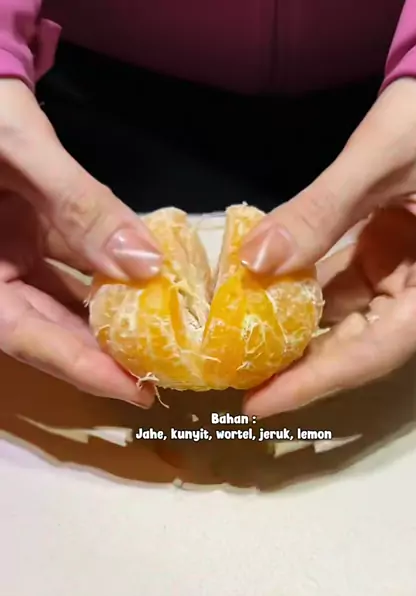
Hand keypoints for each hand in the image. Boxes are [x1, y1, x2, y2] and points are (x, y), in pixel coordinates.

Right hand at [0, 79, 162, 405]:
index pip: (27, 337)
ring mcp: (6, 255)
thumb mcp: (17, 148)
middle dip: (104, 354)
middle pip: (48, 330)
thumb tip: (145, 265)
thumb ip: (77, 206)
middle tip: (163, 375)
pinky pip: (69, 266)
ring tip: (165, 339)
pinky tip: (145, 282)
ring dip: (112, 317)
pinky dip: (105, 276)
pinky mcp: (25, 236)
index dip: (81, 368)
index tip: (135, 392)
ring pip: (63, 300)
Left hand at [240, 79, 415, 416]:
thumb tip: (254, 261)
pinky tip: (263, 301)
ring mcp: (409, 277)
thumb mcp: (385, 154)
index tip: (260, 404)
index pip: (375, 352)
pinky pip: (344, 290)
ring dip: (297, 335)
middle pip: (360, 348)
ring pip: (348, 322)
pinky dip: (304, 297)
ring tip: (241, 350)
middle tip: (238, 384)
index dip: (316, 382)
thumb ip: (321, 210)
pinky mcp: (390, 259)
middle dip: (300, 368)